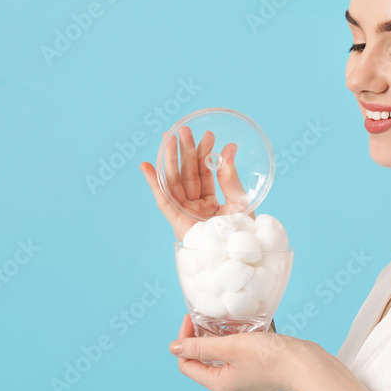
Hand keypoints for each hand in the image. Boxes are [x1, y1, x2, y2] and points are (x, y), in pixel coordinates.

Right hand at [139, 127, 253, 240]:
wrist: (239, 260)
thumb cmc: (243, 236)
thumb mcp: (241, 202)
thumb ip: (232, 178)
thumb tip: (230, 148)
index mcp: (212, 203)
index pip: (205, 173)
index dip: (205, 154)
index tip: (209, 135)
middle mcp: (196, 207)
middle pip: (187, 174)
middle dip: (185, 151)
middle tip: (185, 129)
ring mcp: (185, 214)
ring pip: (173, 182)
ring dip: (169, 160)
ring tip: (167, 137)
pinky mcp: (176, 223)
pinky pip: (162, 200)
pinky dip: (153, 183)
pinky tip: (146, 165)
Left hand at [169, 314, 306, 390]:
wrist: (305, 366)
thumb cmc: (270, 357)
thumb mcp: (230, 347)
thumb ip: (200, 346)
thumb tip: (173, 348)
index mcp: (218, 384)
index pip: (187, 364)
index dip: (184, 340)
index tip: (191, 318)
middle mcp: (229, 387)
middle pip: (203, 361)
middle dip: (200, 338)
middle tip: (205, 317)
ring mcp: (244, 382)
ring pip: (221, 358)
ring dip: (218, 339)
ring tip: (223, 321)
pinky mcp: (257, 374)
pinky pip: (237, 358)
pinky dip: (234, 343)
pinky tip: (241, 330)